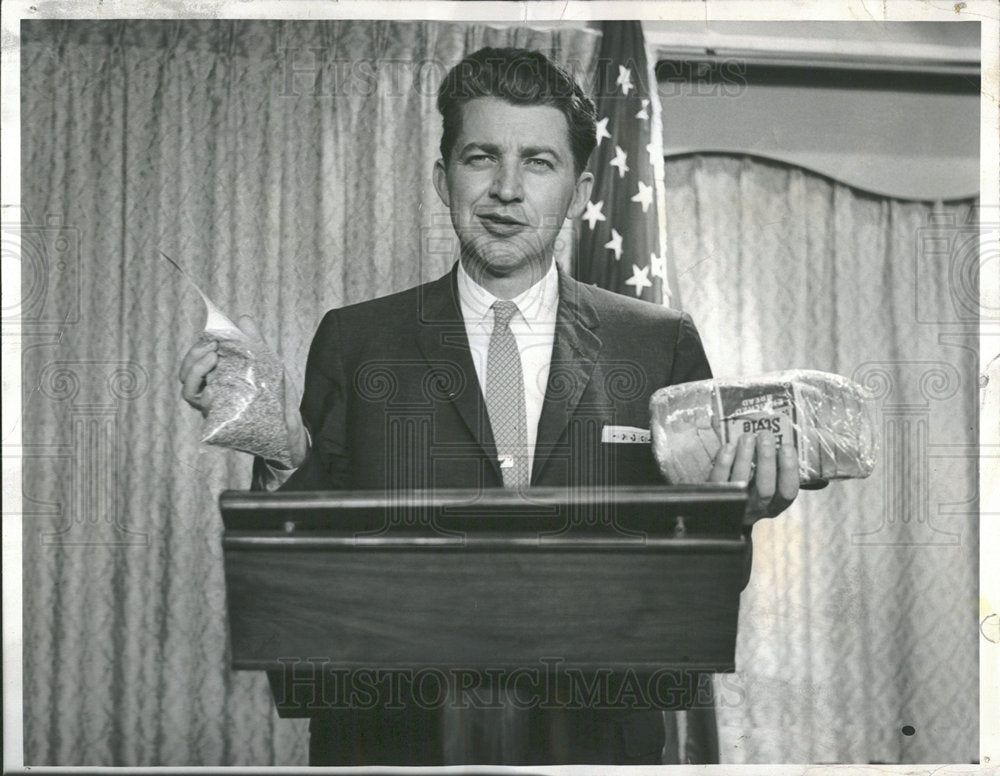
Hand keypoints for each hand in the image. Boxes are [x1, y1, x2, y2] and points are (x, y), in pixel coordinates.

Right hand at [178, 315, 308, 467]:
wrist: (289, 422)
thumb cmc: (275, 393)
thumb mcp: (267, 364)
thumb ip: (254, 342)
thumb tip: (243, 318)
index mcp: (216, 378)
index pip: (194, 362)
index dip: (196, 349)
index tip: (211, 337)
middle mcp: (210, 393)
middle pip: (186, 375)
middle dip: (193, 357)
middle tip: (212, 346)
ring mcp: (213, 408)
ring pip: (188, 392)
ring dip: (195, 371)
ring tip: (212, 358)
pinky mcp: (219, 421)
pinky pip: (203, 409)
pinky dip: (204, 396)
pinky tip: (213, 388)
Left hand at [708, 431, 798, 522]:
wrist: (721, 504)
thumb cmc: (750, 484)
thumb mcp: (767, 480)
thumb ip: (772, 463)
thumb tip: (774, 433)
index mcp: (775, 503)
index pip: (788, 491)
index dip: (789, 469)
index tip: (786, 446)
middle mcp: (757, 507)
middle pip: (765, 489)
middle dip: (766, 460)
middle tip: (766, 436)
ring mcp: (735, 505)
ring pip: (741, 483)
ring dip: (745, 457)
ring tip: (747, 437)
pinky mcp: (715, 497)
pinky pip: (720, 481)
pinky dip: (724, 462)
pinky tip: (729, 447)